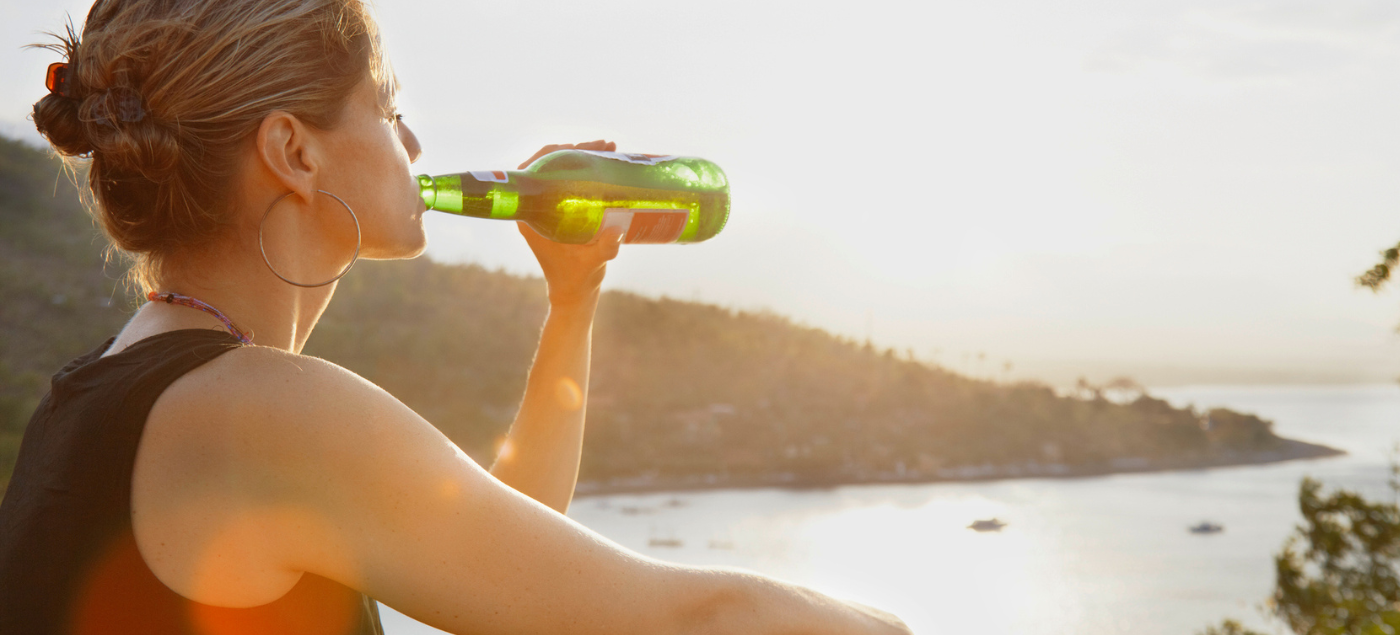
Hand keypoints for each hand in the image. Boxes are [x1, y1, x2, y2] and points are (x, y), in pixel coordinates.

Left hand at [518, 140, 622, 308]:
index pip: (531, 172)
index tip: (575, 148)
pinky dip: (586, 170)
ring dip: (582, 158)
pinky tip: (606, 162)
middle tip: (602, 146)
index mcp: (529, 217)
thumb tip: (618, 232)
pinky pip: (570, 182)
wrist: (575, 293)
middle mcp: (535, 210)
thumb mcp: (591, 263)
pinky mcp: (561, 212)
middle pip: (548, 167)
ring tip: (609, 149)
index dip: (551, 154)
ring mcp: (547, 210)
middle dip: (574, 151)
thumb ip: (603, 249)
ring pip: (560, 172)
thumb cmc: (576, 279)